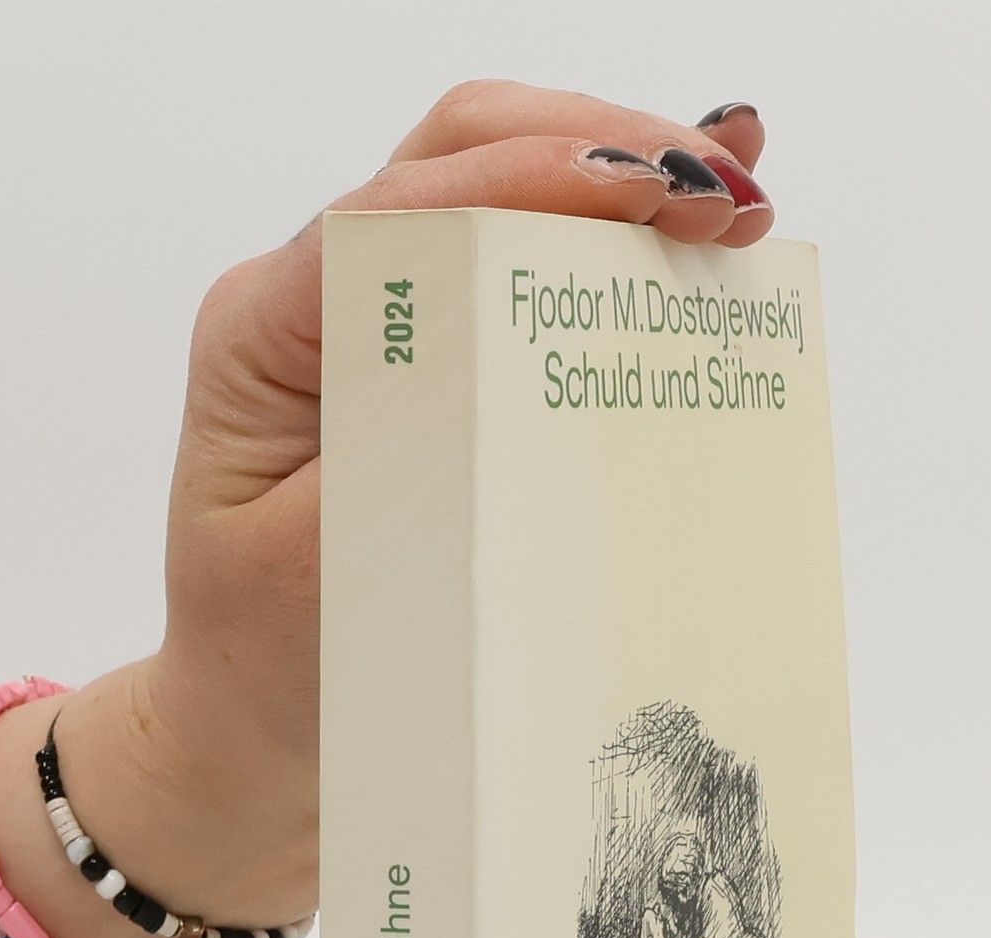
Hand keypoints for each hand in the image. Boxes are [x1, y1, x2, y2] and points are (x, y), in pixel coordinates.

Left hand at [62, 83, 771, 931]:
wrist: (253, 738)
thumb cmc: (271, 671)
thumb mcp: (323, 577)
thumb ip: (403, 462)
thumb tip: (520, 362)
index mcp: (266, 335)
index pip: (403, 210)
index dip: (535, 178)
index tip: (652, 194)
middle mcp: (320, 305)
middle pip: (459, 155)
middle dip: (600, 145)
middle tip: (724, 193)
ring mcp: (380, 326)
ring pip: (497, 190)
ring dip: (620, 176)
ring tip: (736, 202)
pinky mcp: (436, 365)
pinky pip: (520, 272)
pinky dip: (611, 239)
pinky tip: (696, 221)